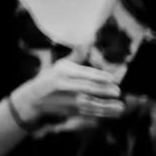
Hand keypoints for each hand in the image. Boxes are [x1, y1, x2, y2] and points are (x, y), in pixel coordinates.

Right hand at [11, 59, 126, 130]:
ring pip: (89, 103)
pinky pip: (90, 113)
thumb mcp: (61, 64)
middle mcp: (64, 86)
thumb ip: (77, 56)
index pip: (83, 73)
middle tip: (118, 91)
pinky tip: (115, 113)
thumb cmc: (52, 78)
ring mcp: (67, 100)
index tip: (111, 79)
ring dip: (106, 106)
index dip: (98, 76)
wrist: (35, 98)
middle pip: (86, 88)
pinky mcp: (71, 111)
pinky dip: (103, 114)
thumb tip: (89, 41)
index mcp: (63, 71)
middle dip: (103, 91)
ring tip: (120, 106)